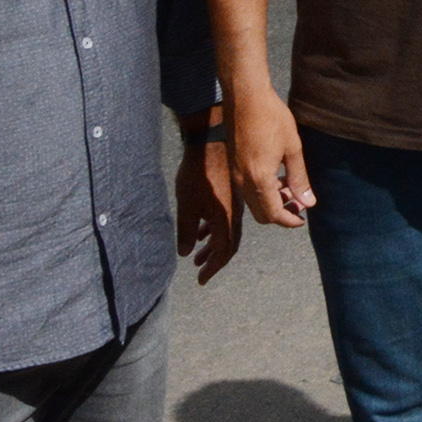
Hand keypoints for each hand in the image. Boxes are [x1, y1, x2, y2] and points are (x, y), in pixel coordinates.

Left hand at [176, 131, 240, 281]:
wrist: (212, 142)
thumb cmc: (198, 173)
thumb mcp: (187, 204)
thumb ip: (187, 230)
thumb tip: (186, 252)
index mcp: (227, 218)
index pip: (224, 251)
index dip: (213, 267)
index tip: (202, 279)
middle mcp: (235, 213)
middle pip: (229, 244)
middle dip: (214, 260)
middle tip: (200, 271)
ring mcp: (235, 203)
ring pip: (227, 231)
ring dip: (213, 245)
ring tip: (198, 255)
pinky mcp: (230, 193)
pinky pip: (225, 218)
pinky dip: (214, 229)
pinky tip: (202, 229)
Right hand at [229, 82, 314, 228]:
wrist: (245, 98)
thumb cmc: (271, 119)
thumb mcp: (292, 148)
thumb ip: (299, 178)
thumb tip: (308, 202)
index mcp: (259, 179)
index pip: (273, 214)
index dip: (290, 220)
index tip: (303, 219)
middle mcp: (243, 182)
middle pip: (261, 214)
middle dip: (281, 213)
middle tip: (299, 203)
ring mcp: (235, 175)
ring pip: (254, 202)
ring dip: (272, 202)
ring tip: (291, 187)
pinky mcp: (233, 166)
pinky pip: (247, 190)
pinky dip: (262, 191)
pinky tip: (277, 176)